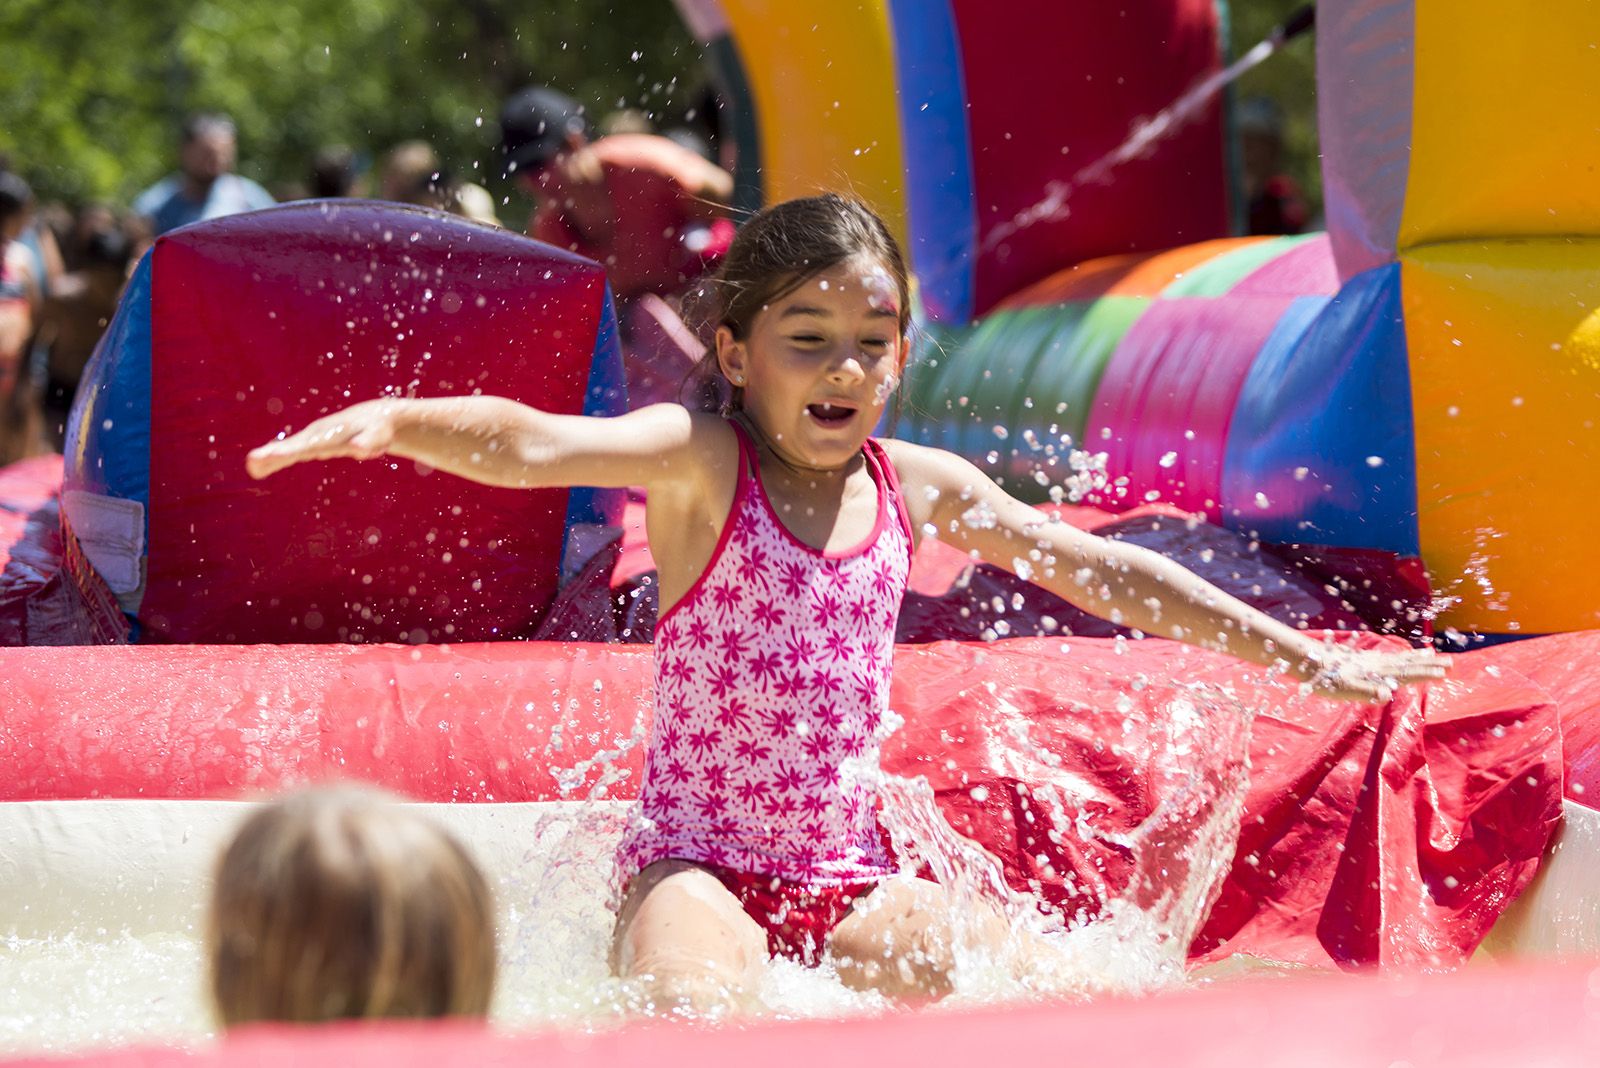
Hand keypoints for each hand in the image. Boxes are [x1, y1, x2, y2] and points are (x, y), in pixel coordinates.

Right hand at [246, 399, 401, 478]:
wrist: (377, 417)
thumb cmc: (379, 428)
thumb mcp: (378, 436)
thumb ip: (369, 442)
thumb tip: (359, 450)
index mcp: (330, 434)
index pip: (308, 445)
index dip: (290, 451)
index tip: (271, 455)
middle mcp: (317, 435)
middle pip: (294, 446)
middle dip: (275, 454)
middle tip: (252, 462)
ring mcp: (313, 438)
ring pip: (289, 448)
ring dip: (269, 457)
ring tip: (250, 466)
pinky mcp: (313, 443)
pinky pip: (291, 452)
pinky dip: (274, 458)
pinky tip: (258, 469)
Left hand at [1292, 641, 1450, 701]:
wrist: (1304, 659)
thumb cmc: (1322, 679)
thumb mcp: (1343, 689)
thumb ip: (1366, 692)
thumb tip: (1387, 694)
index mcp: (1376, 673)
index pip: (1407, 673)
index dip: (1426, 673)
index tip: (1446, 672)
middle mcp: (1375, 664)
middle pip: (1407, 664)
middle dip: (1429, 664)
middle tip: (1450, 662)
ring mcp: (1368, 660)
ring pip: (1398, 658)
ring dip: (1416, 658)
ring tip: (1431, 654)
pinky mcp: (1359, 659)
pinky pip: (1387, 657)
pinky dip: (1398, 656)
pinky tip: (1398, 656)